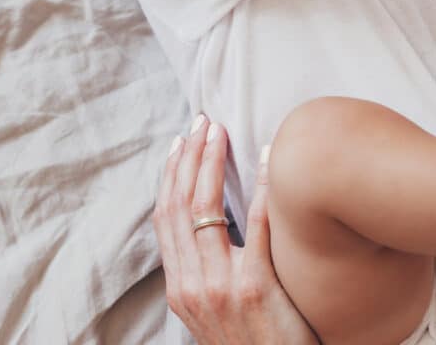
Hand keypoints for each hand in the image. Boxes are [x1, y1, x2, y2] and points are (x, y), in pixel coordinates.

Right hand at [153, 116, 317, 344]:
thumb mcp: (213, 314)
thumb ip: (206, 275)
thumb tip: (213, 231)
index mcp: (179, 289)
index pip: (165, 218)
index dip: (170, 175)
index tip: (179, 142)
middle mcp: (191, 286)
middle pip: (180, 205)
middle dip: (188, 157)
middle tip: (202, 121)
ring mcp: (220, 287)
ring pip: (206, 209)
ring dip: (212, 163)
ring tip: (221, 132)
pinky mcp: (255, 288)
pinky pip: (256, 226)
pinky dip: (260, 188)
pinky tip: (269, 160)